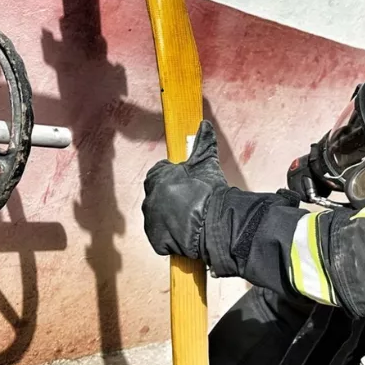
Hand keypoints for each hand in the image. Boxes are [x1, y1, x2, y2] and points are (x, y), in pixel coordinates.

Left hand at [142, 121, 225, 260]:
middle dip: (171, 196)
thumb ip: (203, 143)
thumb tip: (204, 125)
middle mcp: (149, 198)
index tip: (186, 181)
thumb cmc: (210, 191)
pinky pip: (162, 235)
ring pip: (159, 215)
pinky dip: (172, 234)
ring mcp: (151, 220)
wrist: (214, 223)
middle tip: (191, 200)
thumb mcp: (207, 163)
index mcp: (157, 178)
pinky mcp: (156, 239)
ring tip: (191, 217)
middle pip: (158, 194)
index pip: (159, 173)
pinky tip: (187, 230)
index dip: (175, 176)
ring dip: (170, 215)